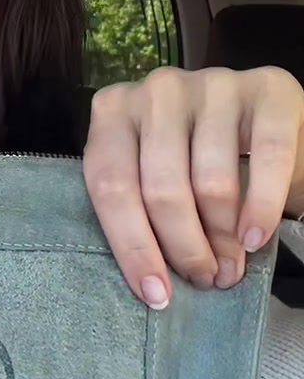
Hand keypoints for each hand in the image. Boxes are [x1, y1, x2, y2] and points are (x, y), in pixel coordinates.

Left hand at [83, 65, 303, 308]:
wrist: (261, 120)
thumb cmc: (194, 158)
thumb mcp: (154, 175)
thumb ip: (141, 209)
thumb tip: (153, 285)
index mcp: (114, 111)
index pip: (111, 186)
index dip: (133, 247)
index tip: (156, 295)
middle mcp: (158, 90)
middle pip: (161, 189)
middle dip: (185, 248)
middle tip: (204, 279)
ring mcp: (213, 84)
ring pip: (211, 182)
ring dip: (223, 238)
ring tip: (230, 266)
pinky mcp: (267, 89)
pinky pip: (266, 158)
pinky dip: (261, 207)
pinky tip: (256, 238)